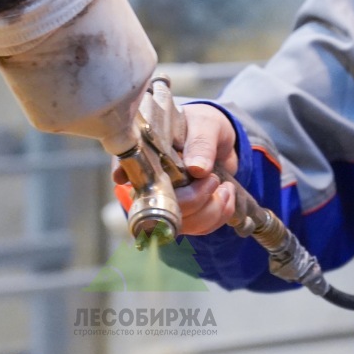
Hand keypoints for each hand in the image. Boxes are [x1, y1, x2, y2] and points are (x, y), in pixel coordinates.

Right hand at [112, 103, 238, 235]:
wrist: (221, 140)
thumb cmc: (205, 125)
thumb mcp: (206, 125)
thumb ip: (201, 143)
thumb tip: (197, 169)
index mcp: (149, 154)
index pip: (128, 170)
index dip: (130, 178)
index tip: (127, 180)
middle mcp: (152, 182)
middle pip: (161, 208)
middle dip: (195, 200)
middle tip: (212, 179)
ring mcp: (167, 202)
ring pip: (183, 224)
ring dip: (211, 210)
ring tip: (224, 187)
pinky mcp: (185, 215)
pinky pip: (200, 229)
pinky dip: (219, 216)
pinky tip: (226, 196)